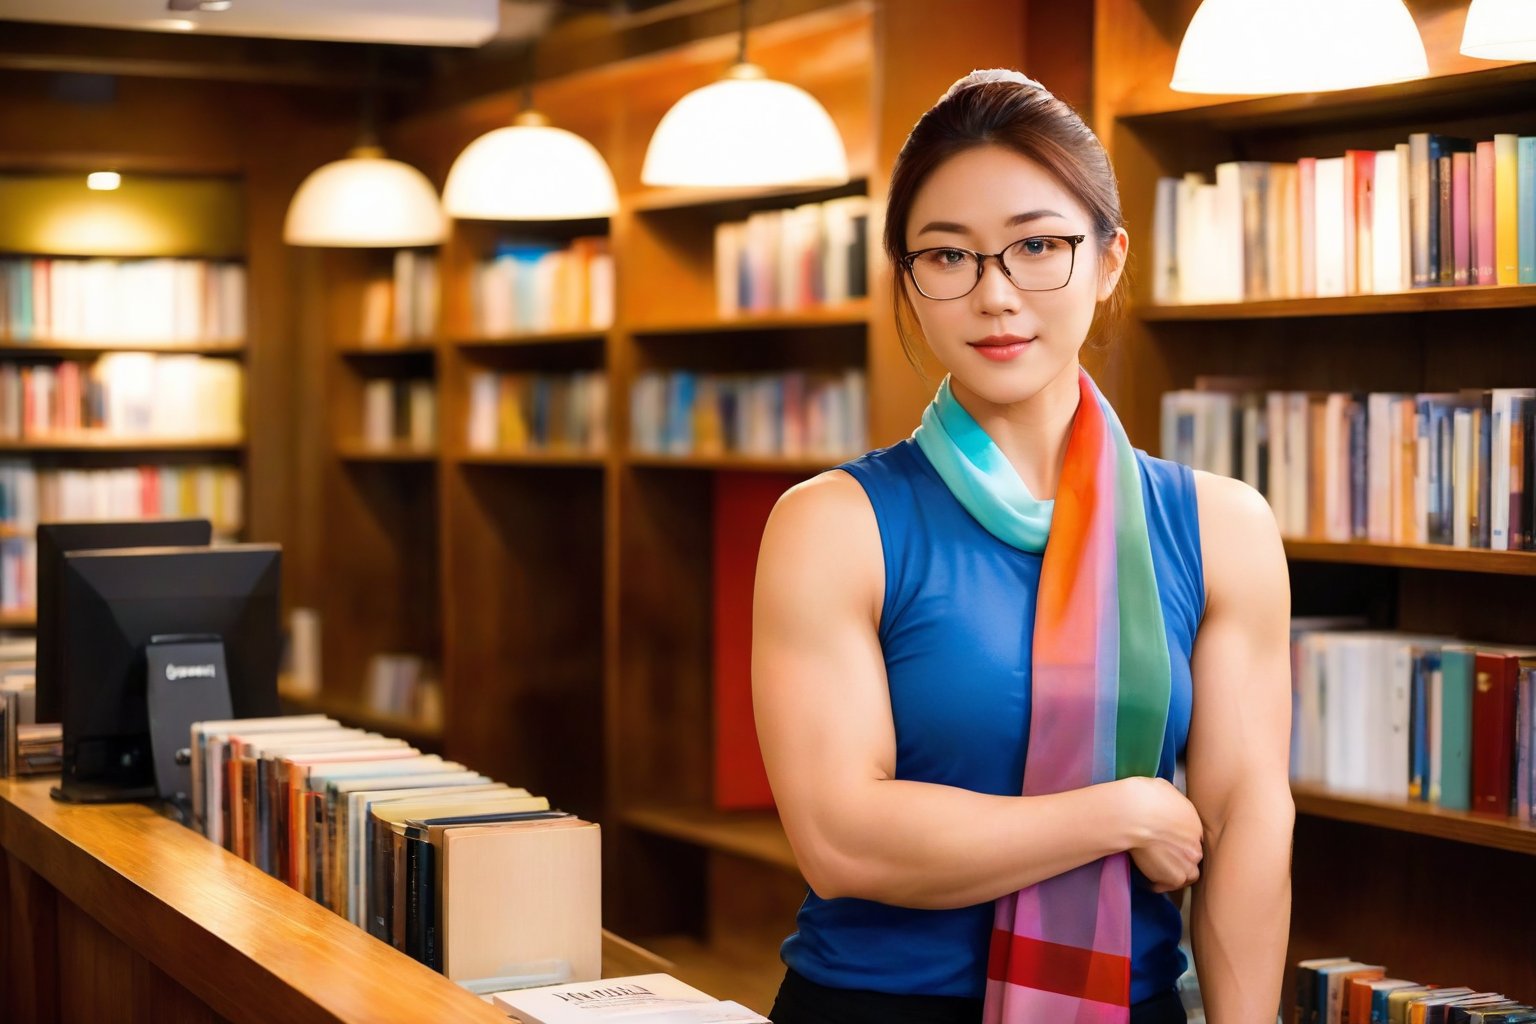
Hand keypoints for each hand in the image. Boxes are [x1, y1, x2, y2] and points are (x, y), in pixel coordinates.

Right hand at [1119, 777, 1202, 892]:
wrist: (1133, 814)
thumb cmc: (1142, 797)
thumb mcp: (1161, 787)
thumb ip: (1169, 799)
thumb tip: (1163, 799)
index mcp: (1193, 820)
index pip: (1192, 837)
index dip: (1180, 842)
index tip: (1168, 844)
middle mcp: (1195, 842)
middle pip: (1193, 855)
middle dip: (1181, 858)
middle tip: (1163, 859)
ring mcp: (1188, 861)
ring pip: (1190, 874)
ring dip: (1175, 873)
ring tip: (1159, 873)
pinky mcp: (1175, 876)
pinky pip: (1173, 885)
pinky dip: (1162, 884)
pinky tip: (1151, 880)